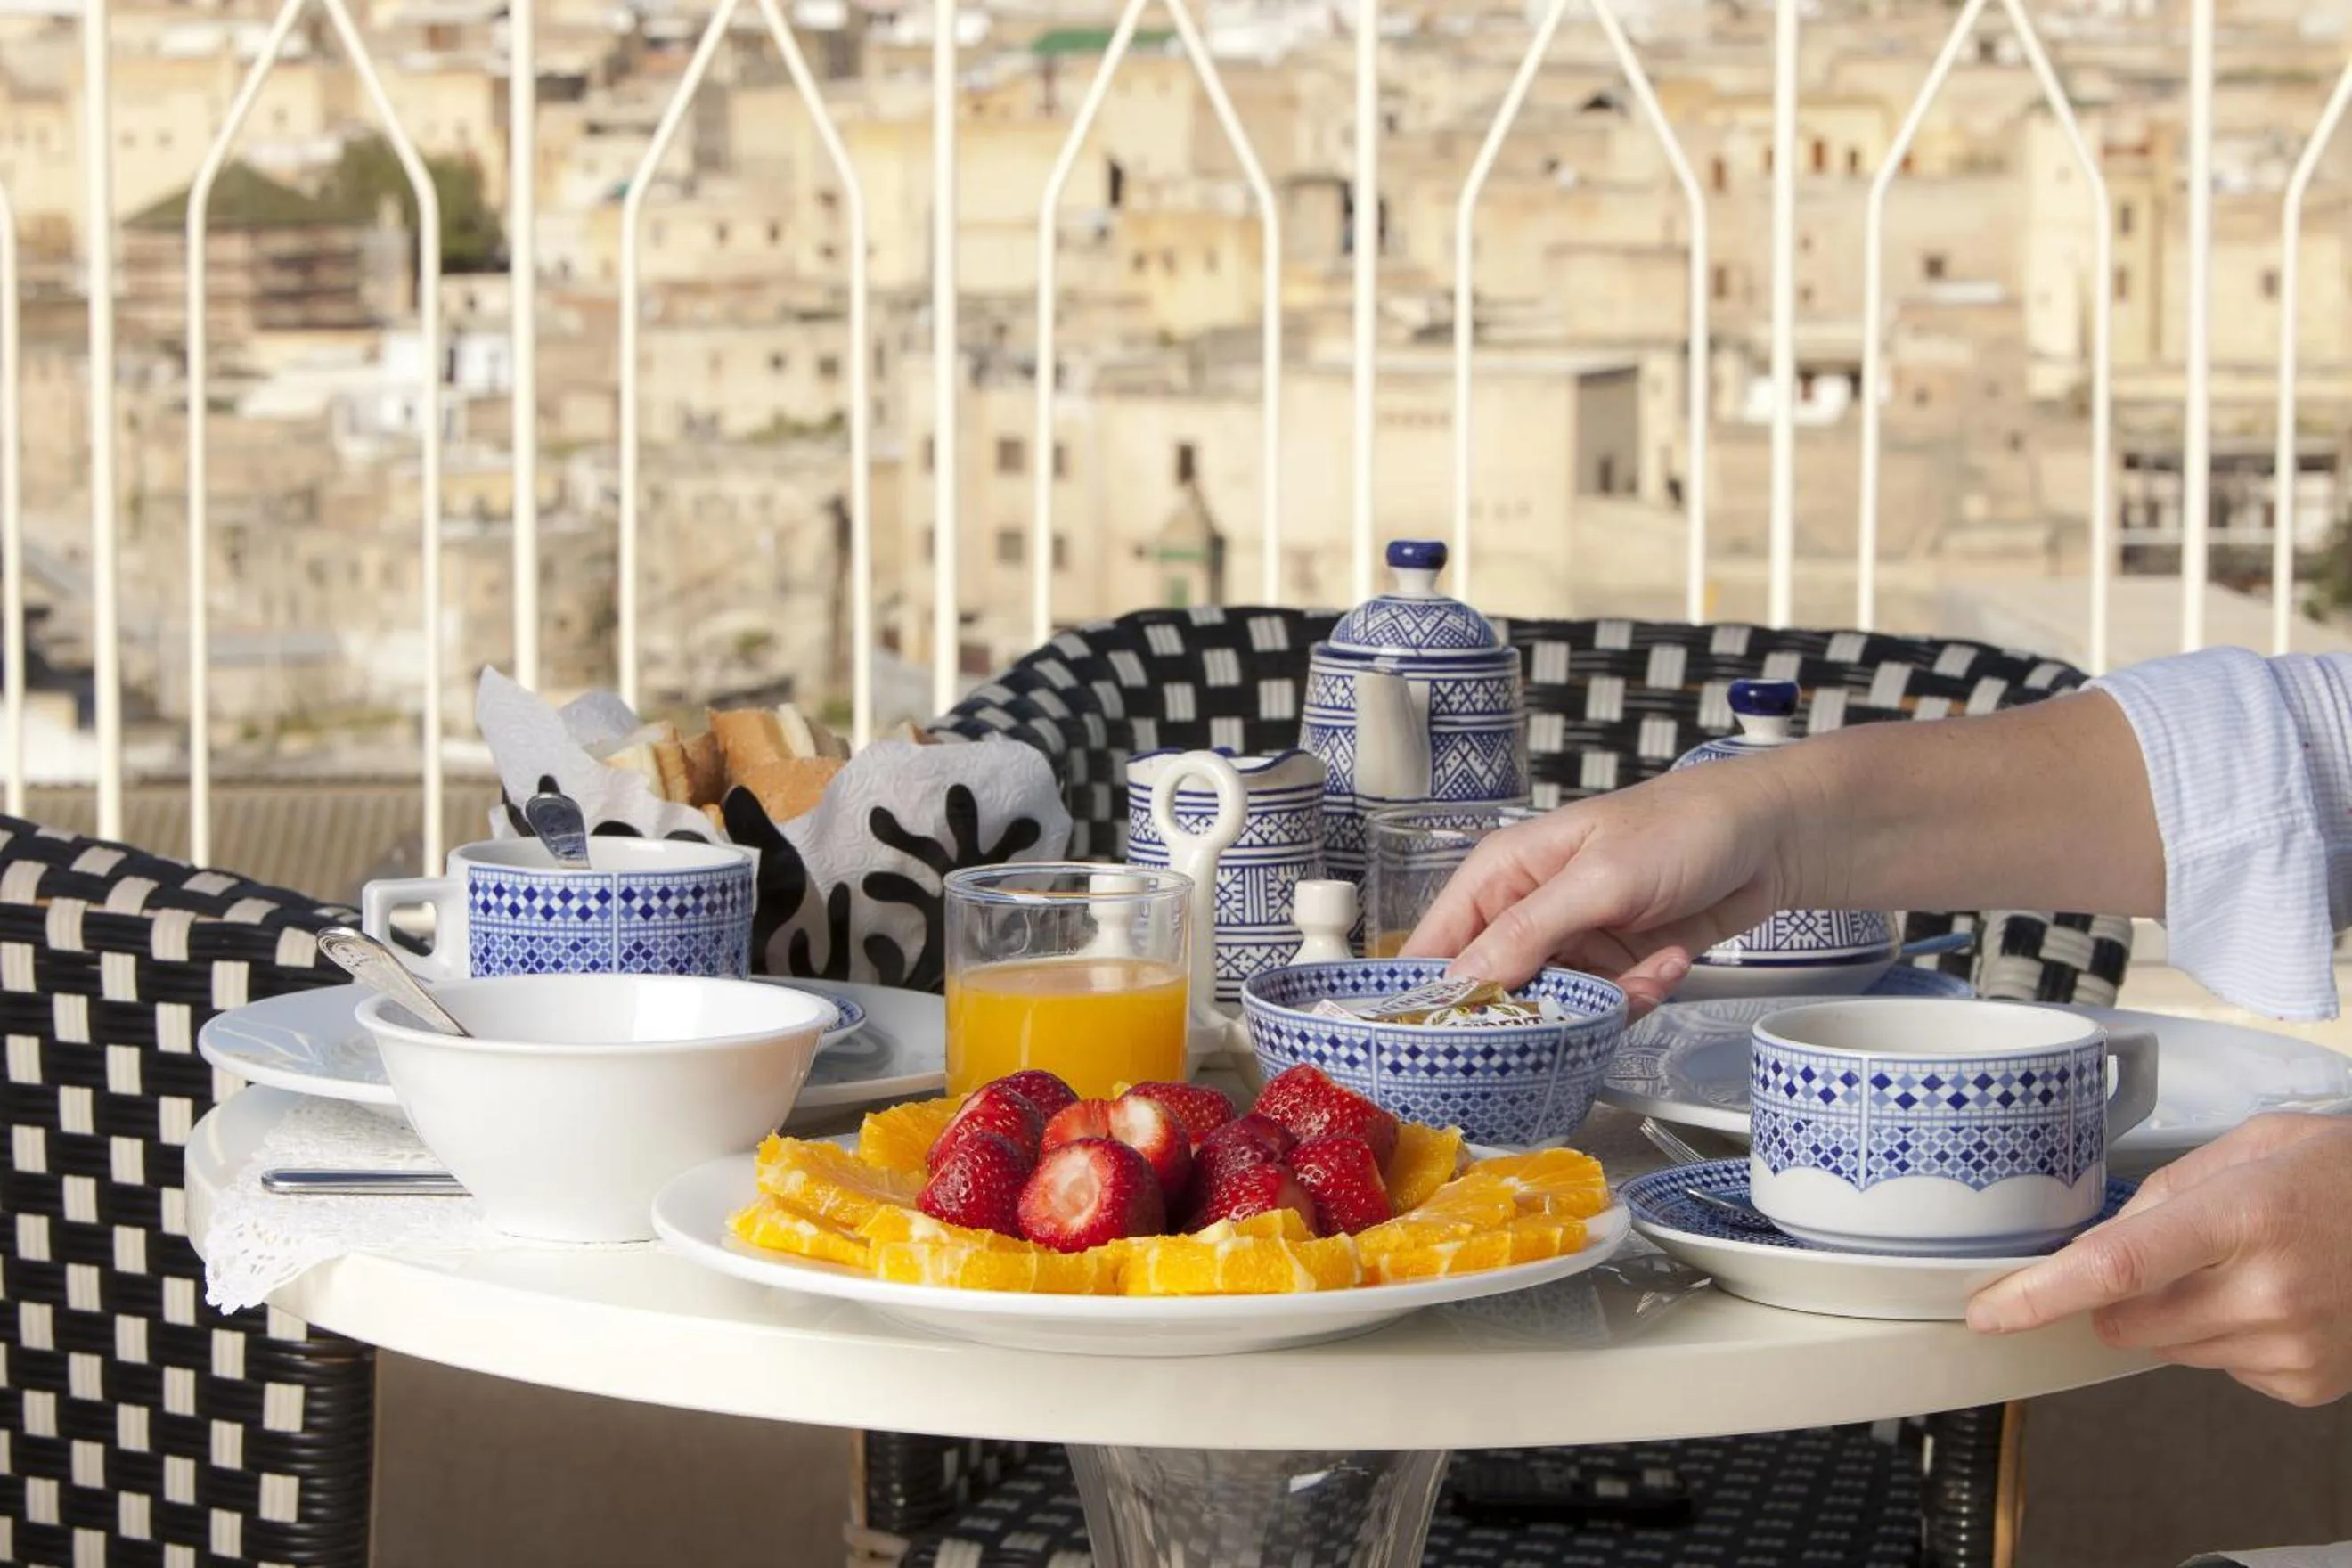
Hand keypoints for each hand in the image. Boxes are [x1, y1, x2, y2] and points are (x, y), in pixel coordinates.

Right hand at [1401, 758, 1804, 995]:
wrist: (1769, 836)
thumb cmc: (1680, 828)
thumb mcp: (1599, 879)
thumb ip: (1528, 932)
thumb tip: (1463, 983)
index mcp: (1501, 876)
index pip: (1435, 947)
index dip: (1430, 998)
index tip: (1441, 1046)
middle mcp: (1526, 912)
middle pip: (1491, 992)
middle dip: (1529, 1016)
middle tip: (1566, 1023)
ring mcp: (1571, 943)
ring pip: (1552, 1010)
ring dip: (1597, 1009)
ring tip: (1641, 979)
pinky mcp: (1613, 966)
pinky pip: (1603, 1009)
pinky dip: (1637, 998)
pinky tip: (1668, 962)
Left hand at [1966, 1113, 2351, 1406]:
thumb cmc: (2342, 1174)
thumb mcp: (2247, 1149)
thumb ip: (2162, 1192)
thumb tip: (2094, 1243)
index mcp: (2243, 1215)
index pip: (2114, 1266)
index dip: (2038, 1295)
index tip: (1988, 1310)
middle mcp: (2268, 1289)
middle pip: (2123, 1319)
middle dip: (2115, 1293)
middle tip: (2170, 1251)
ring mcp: (2290, 1345)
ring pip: (2164, 1347)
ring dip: (2173, 1313)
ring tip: (2242, 1266)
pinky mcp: (2305, 1383)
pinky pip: (2217, 1368)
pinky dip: (2223, 1336)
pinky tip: (2271, 1297)